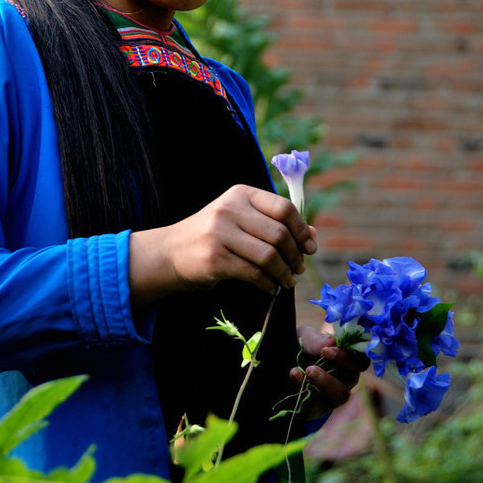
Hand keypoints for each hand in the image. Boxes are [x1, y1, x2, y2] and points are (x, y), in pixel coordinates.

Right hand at [129, 184, 316, 304]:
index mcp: (240, 194)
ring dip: (284, 273)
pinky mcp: (214, 259)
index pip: (283, 208)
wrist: (171, 251)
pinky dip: (268, 284)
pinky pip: (253, 273)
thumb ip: (274, 224)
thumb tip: (311, 236)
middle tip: (297, 269)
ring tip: (287, 281)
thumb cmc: (215, 236)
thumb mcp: (242, 220)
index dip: (301, 229)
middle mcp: (230, 209)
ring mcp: (220, 233)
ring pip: (268, 256)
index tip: (310, 247)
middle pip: (278, 233)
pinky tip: (270, 287)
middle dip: (294, 255)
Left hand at [288, 325, 368, 421]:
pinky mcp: (317, 408)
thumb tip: (331, 342)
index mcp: (349, 361)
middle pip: (352, 379)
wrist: (283, 365)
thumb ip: (316, 339)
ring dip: (324, 382)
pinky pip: (315, 404)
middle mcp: (346, 379)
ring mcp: (333, 396)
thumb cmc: (303, 347)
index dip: (347, 357)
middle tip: (312, 366)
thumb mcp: (305, 338)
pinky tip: (294, 374)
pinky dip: (303, 388)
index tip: (326, 351)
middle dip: (336, 370)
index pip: (360, 361)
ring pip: (340, 394)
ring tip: (307, 371)